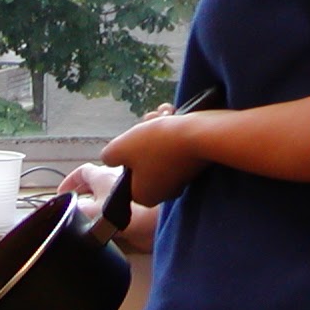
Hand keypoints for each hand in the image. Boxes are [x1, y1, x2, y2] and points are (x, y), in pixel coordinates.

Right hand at [58, 162, 158, 249]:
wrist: (167, 217)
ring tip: (94, 216)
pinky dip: (117, 209)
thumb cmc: (134, 212)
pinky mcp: (145, 200)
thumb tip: (69, 207)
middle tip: (76, 204)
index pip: (82, 172)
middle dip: (85, 190)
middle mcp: (117, 176)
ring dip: (101, 199)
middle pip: (97, 179)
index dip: (71, 181)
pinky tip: (115, 223)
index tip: (62, 193)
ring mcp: (132, 187)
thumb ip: (82, 210)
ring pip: (110, 189)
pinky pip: (125, 201)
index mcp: (103, 175)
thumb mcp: (99, 213)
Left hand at [100, 111, 218, 206]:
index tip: (132, 139)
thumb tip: (110, 158)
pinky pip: (174, 146)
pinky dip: (172, 129)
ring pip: (158, 148)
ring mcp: (179, 178)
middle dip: (143, 134)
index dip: (127, 153)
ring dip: (157, 127)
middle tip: (148, 120)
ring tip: (163, 113)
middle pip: (143, 159)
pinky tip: (172, 114)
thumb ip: (109, 156)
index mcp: (144, 196)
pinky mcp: (192, 164)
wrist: (200, 134)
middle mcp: (163, 192)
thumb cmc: (156, 144)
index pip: (127, 174)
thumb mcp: (121, 148)